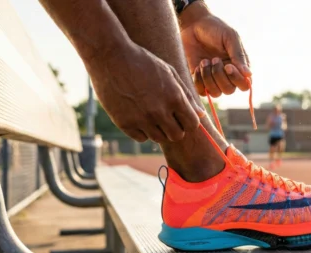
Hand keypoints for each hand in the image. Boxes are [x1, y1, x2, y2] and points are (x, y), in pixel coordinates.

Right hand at [85, 42, 201, 142]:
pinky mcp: (124, 123)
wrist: (110, 56)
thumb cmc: (143, 61)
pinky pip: (141, 138)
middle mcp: (159, 111)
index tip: (183, 117)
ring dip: (159, 130)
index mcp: (174, 97)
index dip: (189, 122)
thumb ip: (186, 95)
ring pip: (159, 139)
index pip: (192, 124)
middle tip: (168, 118)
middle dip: (175, 128)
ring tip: (151, 114)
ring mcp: (141, 119)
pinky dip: (142, 131)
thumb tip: (200, 115)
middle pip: (177, 135)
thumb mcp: (169, 73)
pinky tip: (138, 115)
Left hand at [179, 2, 250, 96]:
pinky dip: (199, 81)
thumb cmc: (214, 29)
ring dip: (208, 78)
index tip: (227, 65)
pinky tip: (197, 67)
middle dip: (220, 76)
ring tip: (204, 61)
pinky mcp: (199, 80)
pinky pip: (202, 92)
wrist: (192, 25)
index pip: (244, 84)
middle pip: (229, 90)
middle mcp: (228, 76)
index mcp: (238, 66)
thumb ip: (239, 55)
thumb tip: (249, 75)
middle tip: (214, 59)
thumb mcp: (230, 37)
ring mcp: (213, 79)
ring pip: (216, 93)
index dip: (237, 79)